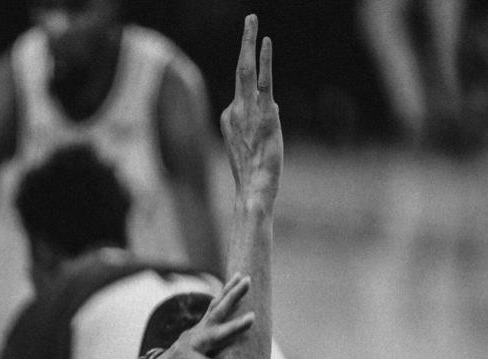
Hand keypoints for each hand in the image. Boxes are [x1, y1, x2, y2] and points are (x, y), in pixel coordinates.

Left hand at [146, 274, 253, 358]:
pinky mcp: (199, 327)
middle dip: (233, 317)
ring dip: (231, 293)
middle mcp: (189, 339)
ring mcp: (194, 330)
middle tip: (251, 310)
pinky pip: (213, 307)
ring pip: (215, 309)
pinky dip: (225, 293)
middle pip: (214, 324)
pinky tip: (234, 281)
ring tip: (245, 278)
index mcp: (181, 358)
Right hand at [220, 14, 282, 208]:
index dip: (255, 67)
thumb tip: (273, 104)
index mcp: (232, 117)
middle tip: (251, 19)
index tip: (261, 47)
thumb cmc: (254, 172)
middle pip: (240, 71)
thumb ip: (261, 121)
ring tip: (254, 22)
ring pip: (246, 72)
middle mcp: (236, 111)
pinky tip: (266, 42)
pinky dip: (264, 62)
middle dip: (245, 43)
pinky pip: (263, 85)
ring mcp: (247, 114)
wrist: (253, 192)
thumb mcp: (254, 144)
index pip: (243, 87)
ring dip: (250, 45)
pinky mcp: (264, 118)